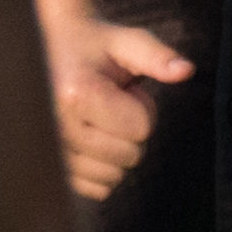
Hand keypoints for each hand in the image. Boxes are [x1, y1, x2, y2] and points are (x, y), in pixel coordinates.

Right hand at [41, 10, 192, 206]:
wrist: (45, 51)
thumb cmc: (93, 46)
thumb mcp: (127, 42)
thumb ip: (157, 56)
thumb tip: (186, 71)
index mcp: (77, 96)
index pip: (141, 128)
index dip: (142, 108)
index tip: (121, 90)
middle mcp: (57, 129)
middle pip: (129, 155)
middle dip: (129, 131)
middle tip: (108, 104)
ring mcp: (49, 153)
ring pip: (113, 177)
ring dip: (115, 151)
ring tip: (95, 119)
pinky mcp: (49, 170)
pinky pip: (94, 189)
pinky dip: (101, 170)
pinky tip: (88, 140)